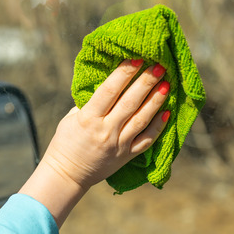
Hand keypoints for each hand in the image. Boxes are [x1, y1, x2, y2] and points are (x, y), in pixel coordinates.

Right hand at [20, 59, 168, 226]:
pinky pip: (147, 140)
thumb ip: (90, 103)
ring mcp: (118, 144)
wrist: (68, 175)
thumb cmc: (66, 142)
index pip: (109, 91)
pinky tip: (167, 112)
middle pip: (130, 102)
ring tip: (166, 84)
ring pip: (141, 119)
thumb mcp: (71, 118)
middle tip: (159, 66)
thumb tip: (111, 83)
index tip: (137, 58)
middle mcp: (105, 130)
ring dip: (155, 100)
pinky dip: (158, 126)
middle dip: (146, 82)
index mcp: (88, 118)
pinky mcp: (127, 156)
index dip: (124, 73)